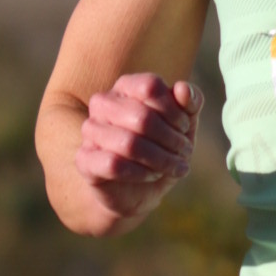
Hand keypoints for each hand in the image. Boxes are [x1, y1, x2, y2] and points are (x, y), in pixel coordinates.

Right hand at [73, 74, 202, 226]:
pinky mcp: (85, 160)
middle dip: (171, 140)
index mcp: (126, 87)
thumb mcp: (183, 126)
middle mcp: (103, 104)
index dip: (174, 110)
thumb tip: (183, 89)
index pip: (150, 87)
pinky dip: (141, 173)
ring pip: (129, 143)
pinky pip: (114, 164)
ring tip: (173, 167)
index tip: (184, 127)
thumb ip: (190, 103)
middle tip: (185, 153)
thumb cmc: (161, 148)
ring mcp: (91, 131)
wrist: (139, 188)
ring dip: (160, 159)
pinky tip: (152, 175)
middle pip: (142, 117)